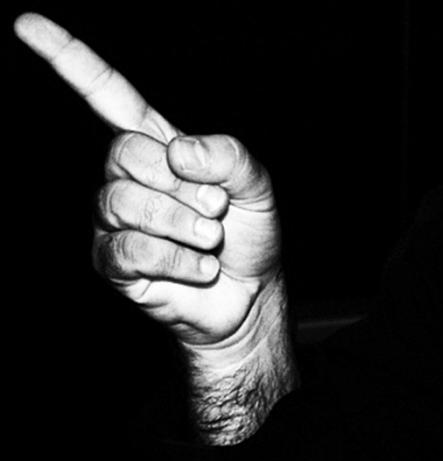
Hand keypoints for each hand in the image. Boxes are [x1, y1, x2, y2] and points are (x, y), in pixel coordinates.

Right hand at [15, 13, 281, 345]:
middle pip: (125, 153)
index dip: (70, 61)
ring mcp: (115, 220)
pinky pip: (130, 249)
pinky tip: (202, 268)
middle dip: (182, 185)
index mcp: (159, 146)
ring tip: (211, 240)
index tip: (26, 24)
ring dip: (182, 224)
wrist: (250, 291)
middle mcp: (127, 177)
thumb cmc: (249, 232)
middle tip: (217, 211)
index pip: (109, 96)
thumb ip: (229, 156)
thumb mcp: (256, 185)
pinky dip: (177, 258)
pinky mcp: (113, 262)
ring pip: (126, 203)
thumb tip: (176, 151)